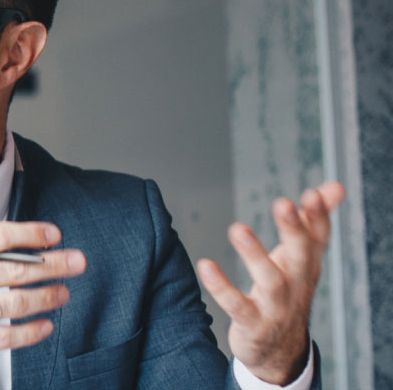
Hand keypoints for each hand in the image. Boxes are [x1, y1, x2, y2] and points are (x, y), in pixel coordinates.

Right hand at [0, 204, 85, 382]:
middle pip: (14, 268)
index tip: (53, 234)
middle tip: (76, 263)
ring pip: (14, 303)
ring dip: (45, 299)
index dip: (31, 233)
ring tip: (61, 295)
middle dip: (53, 265)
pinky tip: (43, 327)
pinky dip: (29, 332)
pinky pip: (4, 337)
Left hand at [196, 182, 343, 384]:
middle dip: (294, 230)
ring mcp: (276, 307)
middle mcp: (296, 285)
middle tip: (283, 203)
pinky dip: (222, 288)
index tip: (312, 193)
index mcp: (307, 266)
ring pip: (271, 281)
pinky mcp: (253, 324)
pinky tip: (205, 265)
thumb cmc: (287, 294)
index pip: (318, 239)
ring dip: (256, 255)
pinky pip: (237, 306)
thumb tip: (334, 187)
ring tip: (237, 228)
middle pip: (300, 256)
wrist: (279, 352)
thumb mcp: (300, 259)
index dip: (318, 217)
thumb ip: (311, 222)